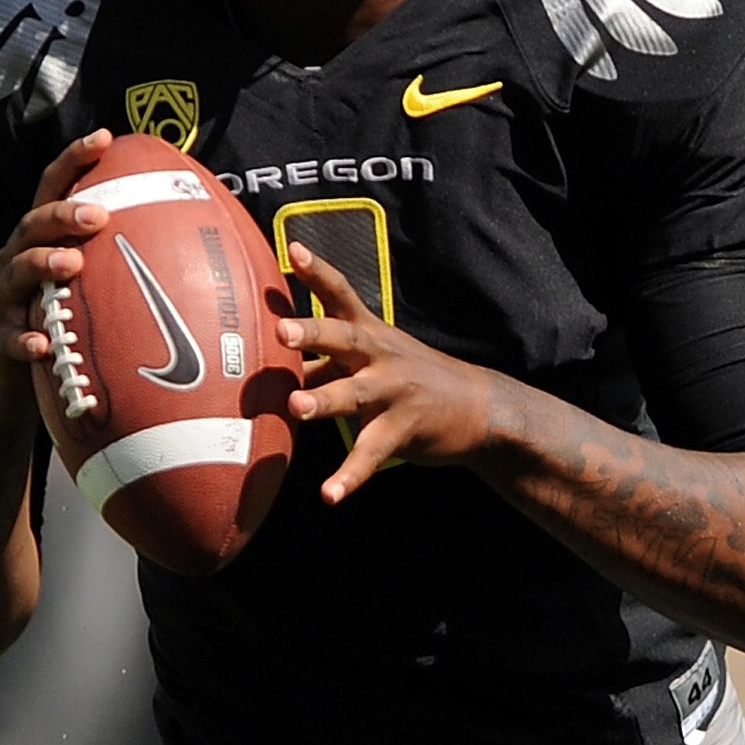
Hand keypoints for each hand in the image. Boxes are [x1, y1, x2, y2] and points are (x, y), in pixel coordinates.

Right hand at [0, 128, 114, 423]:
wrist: (11, 381)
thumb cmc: (61, 323)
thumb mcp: (85, 287)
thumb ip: (115, 262)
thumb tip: (191, 248)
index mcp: (41, 239)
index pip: (52, 188)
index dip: (74, 159)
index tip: (104, 138)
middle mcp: (16, 259)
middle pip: (34, 223)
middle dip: (63, 214)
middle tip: (98, 215)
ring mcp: (3, 297)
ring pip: (17, 271)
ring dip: (43, 264)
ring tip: (72, 264)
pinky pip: (9, 337)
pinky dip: (26, 339)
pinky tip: (42, 345)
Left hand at [280, 239, 495, 502]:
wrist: (476, 408)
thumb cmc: (407, 378)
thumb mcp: (370, 357)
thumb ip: (321, 358)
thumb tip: (267, 358)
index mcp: (369, 334)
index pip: (341, 295)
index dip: (318, 272)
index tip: (293, 249)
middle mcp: (380, 357)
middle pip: (345, 339)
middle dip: (313, 333)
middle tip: (281, 331)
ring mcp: (393, 393)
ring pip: (355, 395)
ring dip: (325, 400)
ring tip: (296, 408)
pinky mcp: (402, 431)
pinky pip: (371, 455)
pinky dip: (349, 477)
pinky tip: (329, 495)